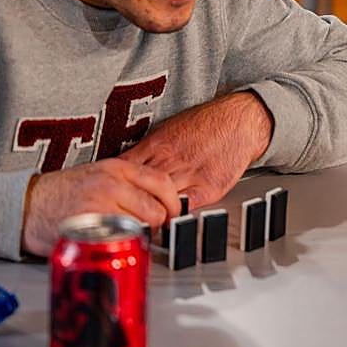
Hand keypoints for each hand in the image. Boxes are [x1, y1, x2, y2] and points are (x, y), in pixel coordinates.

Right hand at [21, 159, 180, 256]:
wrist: (26, 205)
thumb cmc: (62, 194)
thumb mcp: (99, 177)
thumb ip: (129, 187)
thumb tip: (161, 207)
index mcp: (118, 167)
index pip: (163, 182)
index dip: (174, 203)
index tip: (172, 214)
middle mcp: (112, 182)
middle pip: (157, 210)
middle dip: (156, 226)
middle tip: (145, 232)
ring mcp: (100, 203)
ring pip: (142, 227)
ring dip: (138, 238)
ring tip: (123, 237)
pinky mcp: (89, 225)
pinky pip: (120, 240)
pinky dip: (120, 246)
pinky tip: (109, 244)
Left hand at [118, 91, 272, 207]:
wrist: (239, 121)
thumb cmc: (206, 123)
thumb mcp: (168, 128)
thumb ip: (146, 150)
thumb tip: (123, 165)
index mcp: (156, 145)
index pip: (124, 171)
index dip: (113, 186)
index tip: (106, 197)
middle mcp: (169, 161)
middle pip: (137, 189)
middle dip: (124, 204)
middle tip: (114, 217)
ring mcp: (188, 176)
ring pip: (157, 201)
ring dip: (146, 213)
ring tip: (135, 225)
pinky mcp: (207, 188)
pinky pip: (183, 208)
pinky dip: (171, 217)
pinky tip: (163, 222)